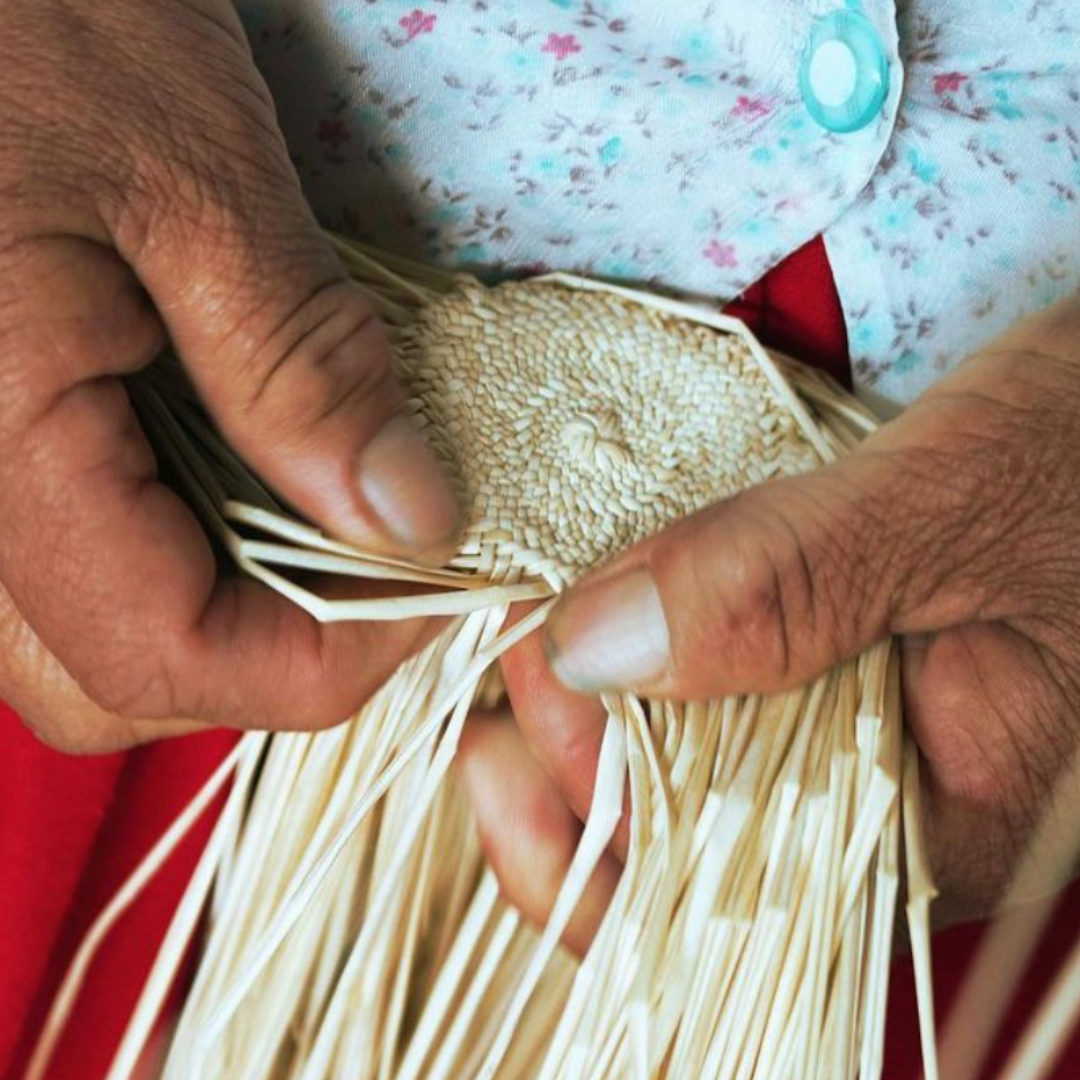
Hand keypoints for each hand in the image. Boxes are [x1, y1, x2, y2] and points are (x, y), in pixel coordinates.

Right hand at [0, 0, 458, 752]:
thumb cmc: (30, 11)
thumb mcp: (194, 178)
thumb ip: (299, 368)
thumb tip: (413, 518)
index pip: (165, 656)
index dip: (330, 657)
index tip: (441, 583)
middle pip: (119, 674)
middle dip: (279, 648)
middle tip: (396, 560)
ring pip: (94, 625)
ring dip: (236, 600)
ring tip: (341, 508)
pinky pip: (85, 543)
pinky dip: (190, 538)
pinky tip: (263, 459)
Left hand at [458, 292, 1079, 939]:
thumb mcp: (956, 503)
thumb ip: (791, 586)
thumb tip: (600, 648)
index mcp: (941, 820)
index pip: (725, 901)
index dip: (594, 826)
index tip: (523, 704)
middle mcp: (892, 800)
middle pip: (689, 842)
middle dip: (572, 760)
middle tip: (511, 646)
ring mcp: (864, 727)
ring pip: (696, 764)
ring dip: (595, 706)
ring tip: (524, 633)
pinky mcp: (844, 656)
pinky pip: (723, 685)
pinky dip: (647, 651)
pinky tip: (596, 612)